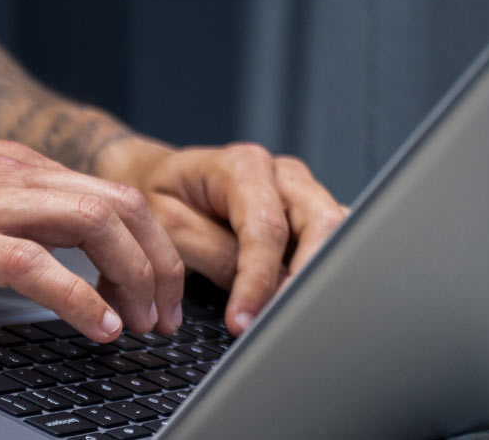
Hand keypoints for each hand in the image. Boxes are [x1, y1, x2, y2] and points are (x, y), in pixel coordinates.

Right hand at [0, 134, 185, 340]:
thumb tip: (29, 262)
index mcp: (6, 166)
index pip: (109, 194)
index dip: (148, 247)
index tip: (152, 294)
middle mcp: (5, 174)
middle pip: (124, 206)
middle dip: (160, 265)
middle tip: (161, 319)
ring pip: (98, 226)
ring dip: (135, 281)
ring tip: (139, 327)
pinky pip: (37, 267)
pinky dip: (80, 300)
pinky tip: (95, 329)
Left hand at [101, 140, 348, 335]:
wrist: (153, 180)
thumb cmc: (158, 199)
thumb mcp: (170, 226)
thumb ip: (216, 254)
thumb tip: (267, 291)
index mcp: (244, 166)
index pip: (266, 228)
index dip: (259, 281)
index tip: (244, 322)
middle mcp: (282, 175)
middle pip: (322, 223)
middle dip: (308, 276)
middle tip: (284, 320)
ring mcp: (300, 193)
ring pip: (334, 233)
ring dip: (320, 275)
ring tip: (295, 315)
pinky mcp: (306, 215)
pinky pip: (329, 242)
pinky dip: (322, 270)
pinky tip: (305, 297)